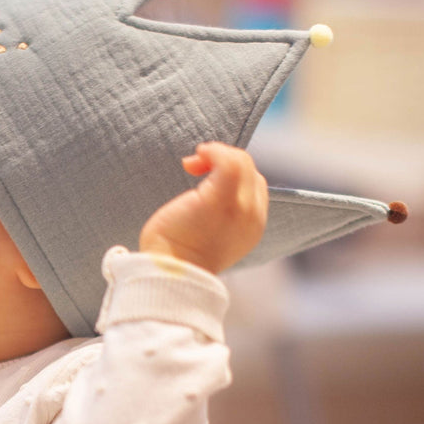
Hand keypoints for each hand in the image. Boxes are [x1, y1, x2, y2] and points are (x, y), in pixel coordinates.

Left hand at [139, 142, 267, 273]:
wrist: (169, 272)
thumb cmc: (176, 254)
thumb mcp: (206, 233)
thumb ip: (218, 214)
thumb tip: (206, 186)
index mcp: (252, 227)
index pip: (254, 185)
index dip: (231, 174)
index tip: (202, 177)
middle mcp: (253, 217)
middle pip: (251, 170)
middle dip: (223, 162)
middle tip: (194, 169)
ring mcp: (241, 208)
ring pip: (242, 162)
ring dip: (216, 155)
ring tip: (192, 165)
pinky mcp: (223, 200)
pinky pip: (230, 161)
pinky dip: (214, 151)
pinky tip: (195, 157)